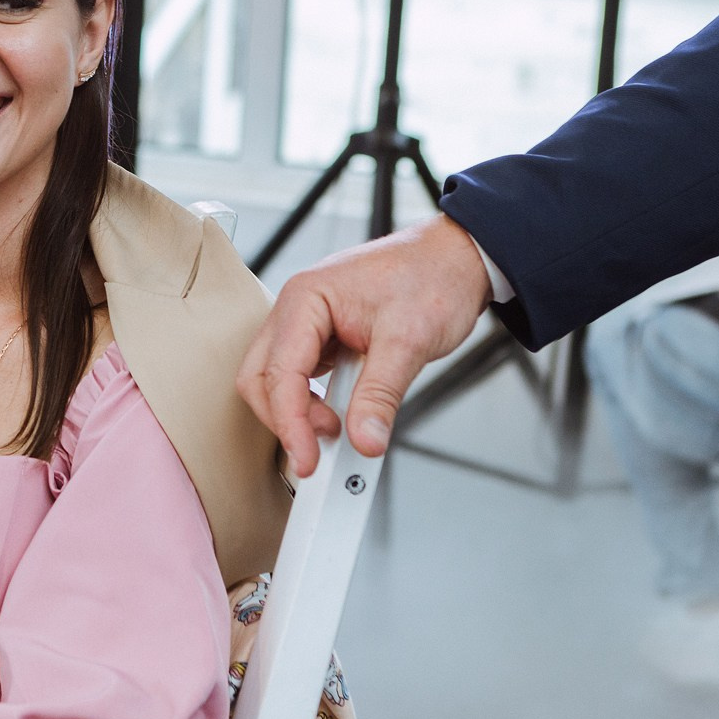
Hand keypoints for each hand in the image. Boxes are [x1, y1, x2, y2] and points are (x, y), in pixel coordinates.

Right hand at [237, 213, 493, 475]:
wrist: (458, 258)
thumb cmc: (433, 277)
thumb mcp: (409, 341)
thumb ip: (381, 395)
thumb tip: (364, 442)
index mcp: (306, 299)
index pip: (279, 372)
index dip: (290, 423)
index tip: (309, 460)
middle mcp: (298, 308)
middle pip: (261, 378)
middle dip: (286, 419)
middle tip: (321, 449)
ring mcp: (308, 323)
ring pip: (277, 380)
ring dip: (301, 413)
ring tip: (341, 430)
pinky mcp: (324, 337)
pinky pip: (303, 377)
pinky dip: (316, 403)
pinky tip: (345, 415)